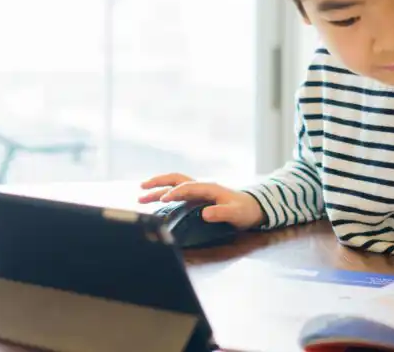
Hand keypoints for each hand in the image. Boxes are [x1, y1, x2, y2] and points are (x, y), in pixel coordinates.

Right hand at [138, 173, 264, 229]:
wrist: (253, 208)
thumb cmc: (244, 211)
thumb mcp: (235, 213)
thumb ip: (221, 213)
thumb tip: (204, 213)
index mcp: (208, 188)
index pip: (186, 187)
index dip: (174, 193)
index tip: (162, 201)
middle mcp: (201, 186)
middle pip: (175, 179)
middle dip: (158, 183)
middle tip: (141, 189)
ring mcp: (198, 191)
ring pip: (174, 184)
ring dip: (158, 188)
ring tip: (141, 196)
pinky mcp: (197, 197)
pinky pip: (178, 192)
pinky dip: (165, 194)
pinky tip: (156, 202)